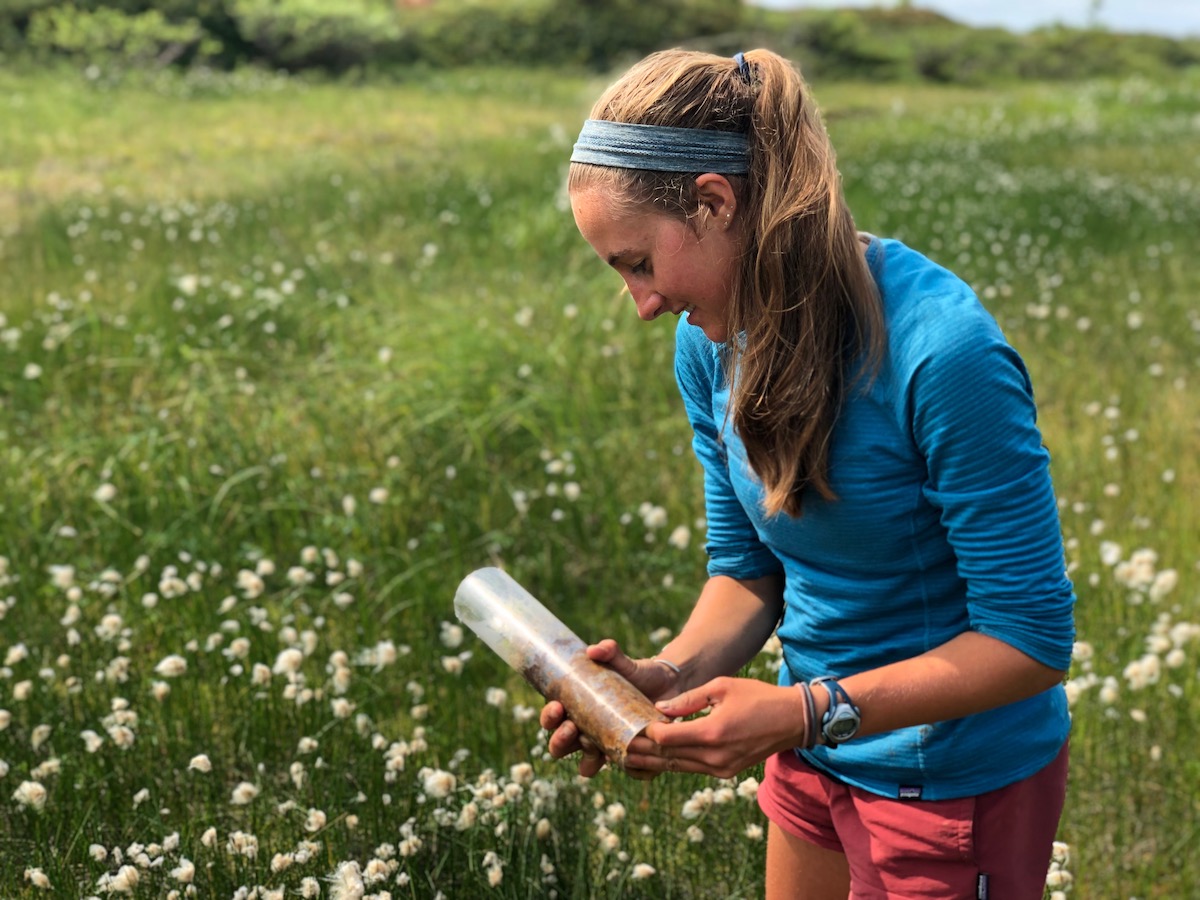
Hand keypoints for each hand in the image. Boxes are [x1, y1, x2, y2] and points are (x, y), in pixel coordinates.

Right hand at [538, 638, 682, 777]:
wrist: (669, 686)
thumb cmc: (638, 673)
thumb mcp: (623, 662)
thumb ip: (610, 652)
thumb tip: (594, 650)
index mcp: (576, 708)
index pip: (552, 719)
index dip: (549, 717)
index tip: (557, 707)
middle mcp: (586, 731)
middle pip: (560, 746)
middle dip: (560, 741)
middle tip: (572, 728)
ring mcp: (607, 746)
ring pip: (586, 764)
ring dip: (585, 760)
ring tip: (593, 747)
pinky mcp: (629, 755)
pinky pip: (623, 770)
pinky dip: (624, 768)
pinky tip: (626, 759)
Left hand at [626, 676, 810, 778]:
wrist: (792, 721)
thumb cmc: (757, 697)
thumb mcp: (722, 687)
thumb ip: (689, 699)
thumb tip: (659, 708)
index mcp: (712, 732)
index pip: (666, 739)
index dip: (645, 733)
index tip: (627, 725)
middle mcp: (715, 756)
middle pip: (667, 758)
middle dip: (641, 752)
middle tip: (617, 747)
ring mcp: (721, 768)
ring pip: (678, 767)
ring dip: (654, 761)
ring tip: (629, 756)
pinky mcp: (726, 772)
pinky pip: (692, 768)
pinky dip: (674, 763)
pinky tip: (658, 758)